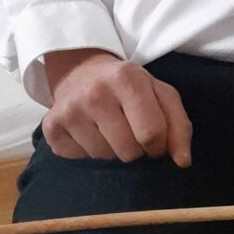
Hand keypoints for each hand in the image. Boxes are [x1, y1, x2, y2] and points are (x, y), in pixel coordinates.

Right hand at [41, 48, 192, 165]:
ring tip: (107, 128)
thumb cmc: (128, 86)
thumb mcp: (159, 93)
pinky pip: (78, 159)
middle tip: (129, 130)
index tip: (153, 138)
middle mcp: (95, 92)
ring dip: (110, 150)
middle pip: (128, 152)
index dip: (158, 145)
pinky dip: (85, 152)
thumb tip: (182, 162)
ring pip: (103, 158)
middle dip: (135, 149)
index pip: (152, 133)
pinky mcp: (51, 125)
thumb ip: (179, 125)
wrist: (82, 71)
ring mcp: (70, 109)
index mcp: (127, 78)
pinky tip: (87, 131)